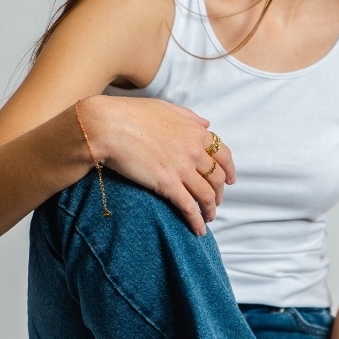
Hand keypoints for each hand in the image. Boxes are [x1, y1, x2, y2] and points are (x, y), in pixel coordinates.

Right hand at [84, 96, 235, 234]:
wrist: (108, 126)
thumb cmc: (132, 114)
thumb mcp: (166, 108)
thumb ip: (189, 117)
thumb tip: (206, 124)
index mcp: (195, 132)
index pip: (223, 155)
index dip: (229, 170)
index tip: (230, 180)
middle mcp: (194, 151)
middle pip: (217, 177)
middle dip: (219, 192)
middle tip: (215, 201)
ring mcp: (182, 169)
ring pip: (207, 195)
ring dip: (210, 209)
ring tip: (208, 219)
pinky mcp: (168, 185)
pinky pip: (189, 207)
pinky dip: (197, 221)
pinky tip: (198, 230)